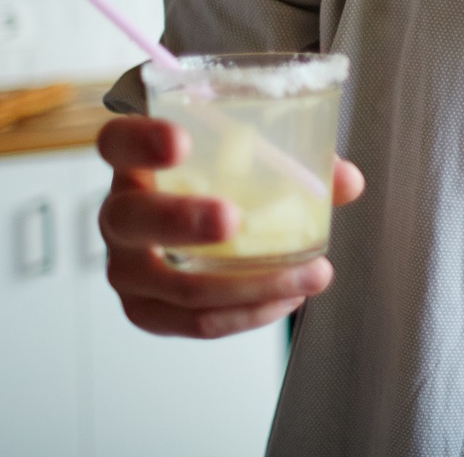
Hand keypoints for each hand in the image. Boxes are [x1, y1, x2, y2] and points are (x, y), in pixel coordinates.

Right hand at [96, 116, 364, 338]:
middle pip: (131, 219)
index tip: (179, 141)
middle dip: (183, 220)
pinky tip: (285, 300)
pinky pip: (190, 323)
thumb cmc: (221, 181)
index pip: (118, 141)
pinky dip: (244, 315)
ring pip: (169, 285)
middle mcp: (120, 213)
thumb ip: (297, 162)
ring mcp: (127, 267)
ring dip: (244, 285)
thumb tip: (345, 182)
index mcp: (136, 162)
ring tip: (306, 275)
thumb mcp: (253, 159)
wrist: (194, 222)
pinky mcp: (146, 309)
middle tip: (232, 219)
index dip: (142, 140)